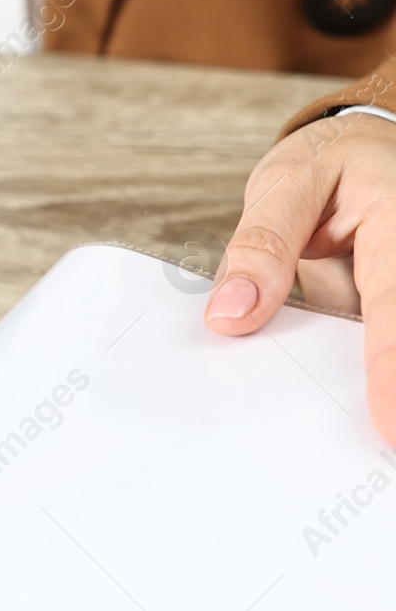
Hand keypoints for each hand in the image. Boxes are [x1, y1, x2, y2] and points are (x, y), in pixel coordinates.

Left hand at [205, 112, 395, 440]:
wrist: (361, 156)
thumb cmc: (330, 168)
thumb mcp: (288, 184)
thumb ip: (262, 245)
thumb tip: (231, 315)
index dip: (392, 367)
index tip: (388, 425)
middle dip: (390, 395)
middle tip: (376, 454)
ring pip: (385, 350)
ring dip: (375, 397)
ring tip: (365, 455)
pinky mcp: (386, 320)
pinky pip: (371, 357)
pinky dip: (360, 389)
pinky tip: (348, 431)